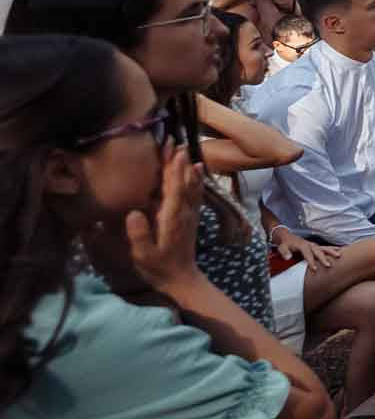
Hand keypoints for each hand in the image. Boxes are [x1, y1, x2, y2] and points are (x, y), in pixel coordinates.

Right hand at [120, 153, 202, 293]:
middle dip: (177, 161)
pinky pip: (195, 193)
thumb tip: (133, 213)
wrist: (181, 279)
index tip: (172, 150)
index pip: (173, 188)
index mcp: (171, 218)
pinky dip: (196, 178)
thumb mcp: (143, 255)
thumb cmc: (158, 267)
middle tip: (173, 140)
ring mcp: (189, 213)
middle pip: (182, 181)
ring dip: (186, 166)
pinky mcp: (191, 217)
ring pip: (190, 184)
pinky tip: (197, 168)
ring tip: (182, 148)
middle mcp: (183, 212)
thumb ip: (139, 235)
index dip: (173, 169)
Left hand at [279, 232, 342, 272]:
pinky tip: (340, 250)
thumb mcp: (281, 247)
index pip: (307, 254)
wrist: (287, 237)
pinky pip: (326, 247)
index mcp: (302, 246)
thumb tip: (288, 258)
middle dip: (324, 258)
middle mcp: (310, 245)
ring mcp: (314, 245)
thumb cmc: (285, 244)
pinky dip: (333, 248)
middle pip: (318, 251)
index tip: (315, 269)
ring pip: (324, 248)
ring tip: (339, 256)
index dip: (311, 261)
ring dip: (332, 252)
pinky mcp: (316, 246)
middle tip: (329, 265)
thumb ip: (284, 252)